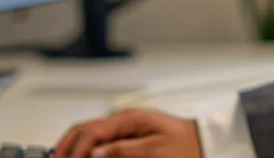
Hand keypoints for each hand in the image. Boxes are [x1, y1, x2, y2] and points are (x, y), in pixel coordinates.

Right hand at [56, 108, 201, 157]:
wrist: (208, 143)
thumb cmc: (189, 146)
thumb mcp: (156, 151)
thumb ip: (123, 150)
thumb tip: (95, 153)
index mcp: (129, 120)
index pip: (90, 132)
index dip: (74, 149)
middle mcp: (125, 122)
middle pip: (85, 131)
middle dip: (67, 146)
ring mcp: (127, 130)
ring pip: (91, 136)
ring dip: (75, 148)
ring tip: (64, 157)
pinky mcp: (130, 140)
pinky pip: (104, 143)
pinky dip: (90, 150)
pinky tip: (86, 156)